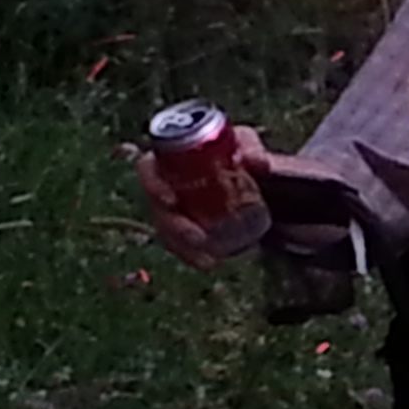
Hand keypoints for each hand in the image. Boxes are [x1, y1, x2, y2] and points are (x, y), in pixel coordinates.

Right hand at [136, 128, 346, 267]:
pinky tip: (208, 263)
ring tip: (207, 259)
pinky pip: (180, 246)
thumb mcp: (247, 145)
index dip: (152, 185)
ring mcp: (175, 210)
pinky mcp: (187, 230)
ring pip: (167, 231)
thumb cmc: (246, 157)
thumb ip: (251, 146)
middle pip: (156, 208)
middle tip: (197, 238)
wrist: (261, 181)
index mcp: (170, 159)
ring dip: (182, 248)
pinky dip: (192, 256)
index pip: (147, 169)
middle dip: (172, 226)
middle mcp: (167, 186)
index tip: (171, 200)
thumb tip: (257, 163)